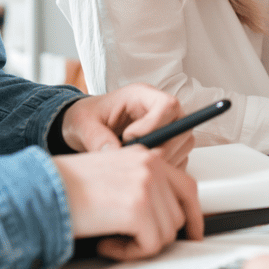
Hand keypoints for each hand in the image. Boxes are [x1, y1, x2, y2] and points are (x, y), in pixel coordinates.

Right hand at [54, 145, 203, 258]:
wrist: (42, 190)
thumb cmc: (68, 187)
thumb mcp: (114, 177)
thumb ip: (143, 188)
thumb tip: (168, 218)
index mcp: (147, 156)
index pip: (187, 187)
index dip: (194, 216)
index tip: (193, 234)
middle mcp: (152, 165)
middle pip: (179, 215)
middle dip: (157, 235)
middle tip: (131, 241)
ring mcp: (147, 184)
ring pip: (166, 233)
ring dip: (139, 245)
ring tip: (112, 236)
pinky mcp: (137, 207)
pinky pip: (150, 245)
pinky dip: (129, 253)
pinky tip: (107, 242)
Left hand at [59, 84, 193, 167]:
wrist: (86, 128)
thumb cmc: (86, 118)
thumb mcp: (84, 124)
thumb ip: (97, 138)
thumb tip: (114, 153)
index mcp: (142, 96)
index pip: (168, 105)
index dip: (155, 124)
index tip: (129, 138)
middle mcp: (160, 110)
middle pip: (182, 126)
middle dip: (161, 148)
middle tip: (135, 159)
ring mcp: (167, 128)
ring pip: (184, 144)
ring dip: (164, 160)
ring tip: (135, 166)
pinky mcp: (168, 146)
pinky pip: (179, 159)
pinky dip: (165, 171)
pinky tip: (142, 172)